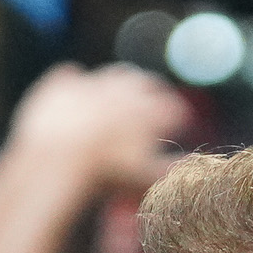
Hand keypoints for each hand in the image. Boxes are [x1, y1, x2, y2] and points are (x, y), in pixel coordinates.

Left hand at [3, 65, 191, 200]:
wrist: (59, 155)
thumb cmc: (108, 171)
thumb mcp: (144, 177)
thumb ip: (171, 169)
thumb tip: (194, 164)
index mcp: (154, 109)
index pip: (176, 110)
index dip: (178, 120)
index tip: (177, 127)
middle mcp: (129, 88)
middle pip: (149, 84)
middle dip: (154, 94)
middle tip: (153, 107)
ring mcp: (97, 81)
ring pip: (116, 75)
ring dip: (122, 84)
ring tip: (121, 99)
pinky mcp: (65, 83)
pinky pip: (73, 77)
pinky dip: (78, 85)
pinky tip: (78, 96)